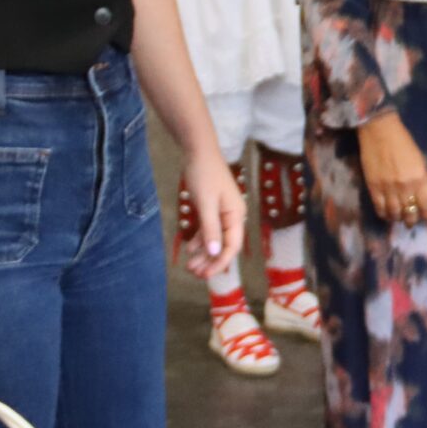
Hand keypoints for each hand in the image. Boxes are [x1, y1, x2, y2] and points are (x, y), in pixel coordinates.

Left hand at [174, 148, 245, 278]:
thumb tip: (214, 252)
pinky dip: (200, 240)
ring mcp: (223, 212)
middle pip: (224, 245)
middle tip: (194, 273)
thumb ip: (210, 229)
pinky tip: (190, 249)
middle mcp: (233, 216)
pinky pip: (209, 230)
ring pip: (215, 239)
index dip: (220, 262)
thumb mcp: (205, 204)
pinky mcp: (213, 208)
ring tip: (190, 265)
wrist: (199, 152)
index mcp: (236, 215)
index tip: (206, 275)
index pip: (232, 246)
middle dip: (210, 261)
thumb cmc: (204, 175)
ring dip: (204, 253)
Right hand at [359, 112, 426, 226]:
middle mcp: (405, 187)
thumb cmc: (403, 141)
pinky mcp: (373, 187)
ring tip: (398, 219)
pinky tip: (386, 214)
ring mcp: (388, 189)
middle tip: (410, 222)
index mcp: (420, 178)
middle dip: (411, 220)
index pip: (425, 205)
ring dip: (397, 219)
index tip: (425, 218)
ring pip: (394, 214)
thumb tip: (421, 194)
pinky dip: (384, 214)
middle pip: (410, 213)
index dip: (426, 215)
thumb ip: (421, 178)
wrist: (380, 132)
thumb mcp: (419, 160)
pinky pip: (379, 208)